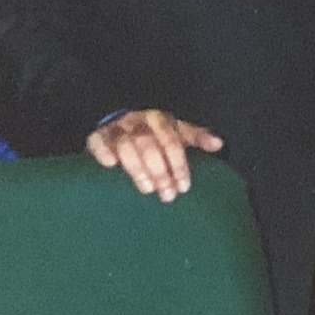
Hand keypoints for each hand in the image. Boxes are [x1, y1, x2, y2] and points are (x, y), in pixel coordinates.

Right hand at [85, 110, 223, 202]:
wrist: (119, 125)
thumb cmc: (154, 134)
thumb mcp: (177, 133)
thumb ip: (196, 138)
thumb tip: (219, 144)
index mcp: (160, 119)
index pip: (172, 140)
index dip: (178, 164)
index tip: (184, 187)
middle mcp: (138, 121)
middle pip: (149, 144)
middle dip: (160, 171)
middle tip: (167, 194)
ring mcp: (116, 127)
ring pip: (126, 144)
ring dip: (137, 168)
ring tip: (147, 189)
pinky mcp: (96, 136)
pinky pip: (97, 141)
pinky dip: (102, 151)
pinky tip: (111, 165)